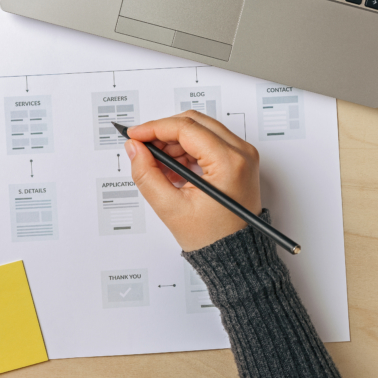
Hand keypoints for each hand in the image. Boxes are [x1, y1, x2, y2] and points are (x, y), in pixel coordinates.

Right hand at [124, 110, 261, 251]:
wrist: (235, 255)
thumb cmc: (213, 238)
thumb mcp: (171, 208)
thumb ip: (147, 174)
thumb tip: (135, 149)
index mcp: (229, 162)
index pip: (185, 128)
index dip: (154, 128)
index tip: (135, 135)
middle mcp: (241, 153)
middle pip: (194, 122)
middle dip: (163, 132)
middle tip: (142, 148)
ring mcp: (242, 155)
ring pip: (200, 129)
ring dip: (174, 142)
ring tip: (159, 167)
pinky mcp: (238, 160)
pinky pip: (208, 141)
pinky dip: (186, 150)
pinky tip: (173, 169)